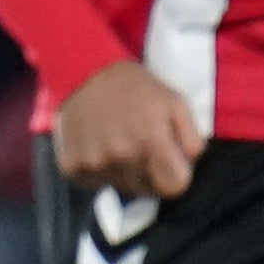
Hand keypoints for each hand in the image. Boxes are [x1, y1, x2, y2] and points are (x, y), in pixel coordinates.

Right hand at [52, 58, 204, 202]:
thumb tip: (188, 167)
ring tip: (115, 142)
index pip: (174, 187)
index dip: (174, 177)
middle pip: (145, 191)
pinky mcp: (71, 167)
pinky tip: (96, 145)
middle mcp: (121, 156)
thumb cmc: (136, 89)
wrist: (84, 72)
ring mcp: (93, 163)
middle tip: (139, 147)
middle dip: (148, 174)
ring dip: (121, 171)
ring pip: (119, 186)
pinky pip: (93, 182)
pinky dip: (97, 169)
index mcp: (151, 140)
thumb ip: (192, 139)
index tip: (168, 164)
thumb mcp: (175, 103)